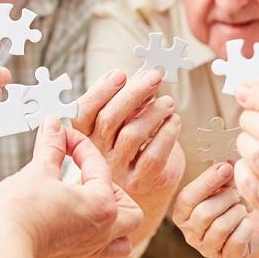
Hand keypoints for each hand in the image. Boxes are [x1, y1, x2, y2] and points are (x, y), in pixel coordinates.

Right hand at [0, 118, 142, 257]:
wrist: (1, 249)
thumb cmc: (20, 212)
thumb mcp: (37, 170)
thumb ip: (51, 147)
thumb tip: (54, 128)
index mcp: (101, 204)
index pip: (98, 166)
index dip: (79, 144)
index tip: (63, 136)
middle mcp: (102, 232)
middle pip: (131, 213)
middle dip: (116, 193)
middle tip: (90, 180)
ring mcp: (88, 252)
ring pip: (121, 244)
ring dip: (115, 227)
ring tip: (93, 211)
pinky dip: (92, 253)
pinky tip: (78, 238)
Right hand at [73, 68, 183, 199]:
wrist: (146, 184)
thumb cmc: (133, 144)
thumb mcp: (124, 120)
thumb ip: (126, 102)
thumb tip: (140, 76)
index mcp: (85, 135)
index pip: (84, 111)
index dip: (101, 91)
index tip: (121, 73)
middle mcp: (97, 154)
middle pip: (109, 120)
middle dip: (133, 94)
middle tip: (154, 77)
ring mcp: (117, 170)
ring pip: (132, 135)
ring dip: (153, 112)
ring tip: (168, 102)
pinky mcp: (140, 181)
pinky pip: (154, 156)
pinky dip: (167, 135)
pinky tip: (174, 121)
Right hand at [171, 162, 258, 257]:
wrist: (254, 232)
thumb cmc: (233, 207)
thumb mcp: (226, 188)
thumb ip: (222, 176)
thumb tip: (224, 163)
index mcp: (182, 213)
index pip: (187, 198)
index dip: (207, 182)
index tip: (225, 168)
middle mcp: (190, 233)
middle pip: (203, 213)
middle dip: (225, 198)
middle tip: (236, 194)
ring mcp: (206, 249)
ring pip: (220, 227)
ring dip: (236, 212)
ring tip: (241, 208)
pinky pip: (236, 240)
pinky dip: (246, 227)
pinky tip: (247, 222)